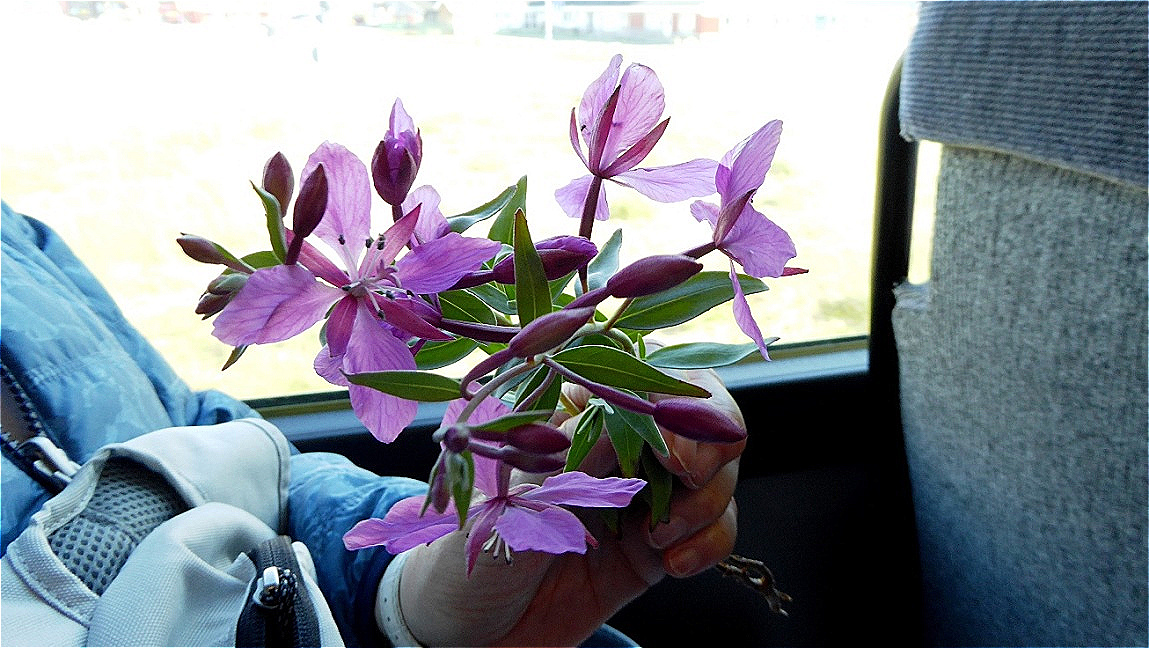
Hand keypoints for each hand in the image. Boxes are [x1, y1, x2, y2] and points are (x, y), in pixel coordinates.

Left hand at [392, 366, 745, 646]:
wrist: (465, 639)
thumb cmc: (465, 559)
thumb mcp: (507, 505)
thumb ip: (567, 462)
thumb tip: (625, 410)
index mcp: (571, 420)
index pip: (645, 379)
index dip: (674, 400)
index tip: (667, 446)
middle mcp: (615, 451)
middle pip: (700, 417)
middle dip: (709, 444)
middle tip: (685, 478)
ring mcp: (641, 500)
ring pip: (717, 473)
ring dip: (709, 500)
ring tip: (659, 538)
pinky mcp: (657, 550)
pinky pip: (713, 530)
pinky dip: (711, 542)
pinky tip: (674, 564)